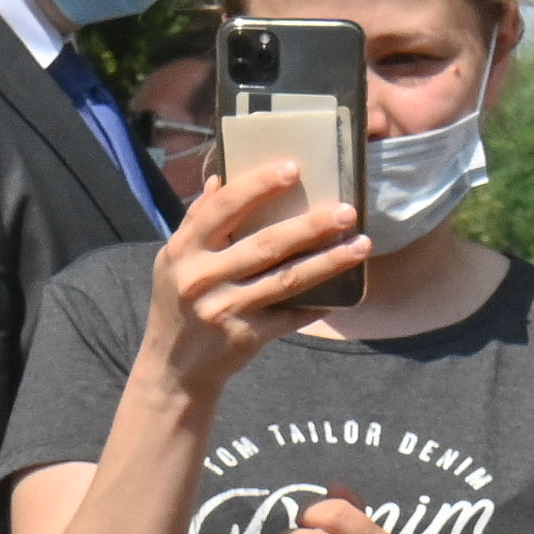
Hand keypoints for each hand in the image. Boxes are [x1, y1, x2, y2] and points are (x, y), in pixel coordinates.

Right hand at [145, 154, 361, 398]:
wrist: (172, 366)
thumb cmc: (178, 301)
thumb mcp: (173, 258)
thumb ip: (196, 219)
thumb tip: (219, 178)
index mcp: (183, 249)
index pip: (224, 208)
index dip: (259, 186)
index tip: (294, 168)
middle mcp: (202, 278)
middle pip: (265, 245)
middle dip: (310, 226)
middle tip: (347, 212)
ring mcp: (225, 310)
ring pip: (287, 281)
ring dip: (328, 262)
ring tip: (361, 245)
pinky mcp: (246, 338)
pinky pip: (291, 316)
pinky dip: (318, 303)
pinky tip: (346, 291)